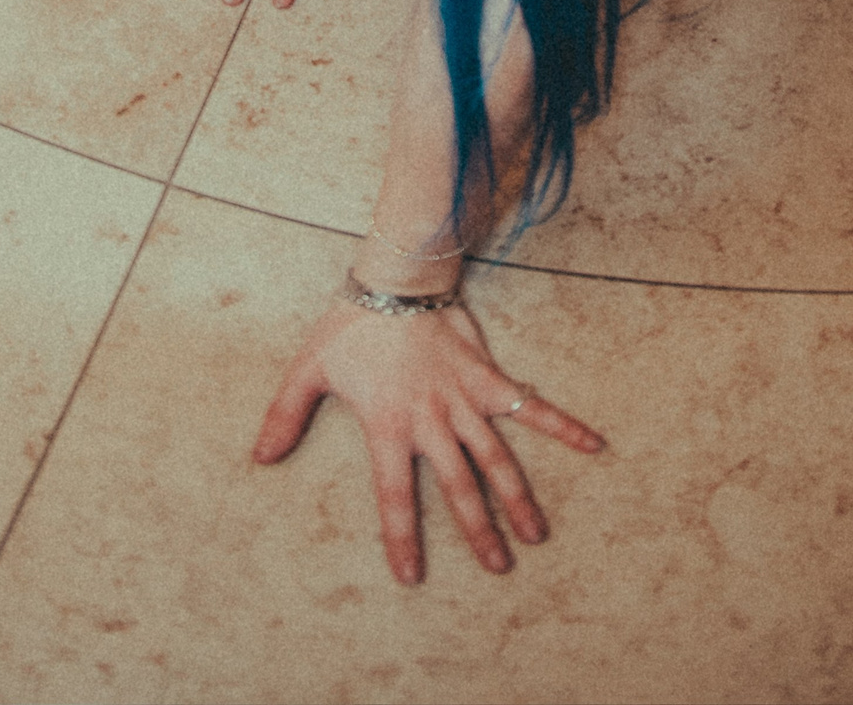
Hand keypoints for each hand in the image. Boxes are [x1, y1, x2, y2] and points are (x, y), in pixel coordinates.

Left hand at [253, 298, 604, 583]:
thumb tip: (260, 458)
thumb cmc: (352, 324)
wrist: (396, 275)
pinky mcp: (487, 376)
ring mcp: (463, 399)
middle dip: (478, 531)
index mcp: (388, 425)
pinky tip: (593, 444)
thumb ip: (285, 414)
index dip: (402, 538)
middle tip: (498, 568)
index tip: (412, 577)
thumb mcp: (309, 368)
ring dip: (516, 498)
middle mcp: (431, 420)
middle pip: (457, 486)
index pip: (395, 495)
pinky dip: (561, 424)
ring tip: (535, 535)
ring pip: (495, 457)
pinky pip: (528, 404)